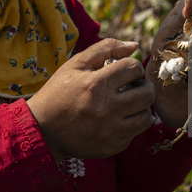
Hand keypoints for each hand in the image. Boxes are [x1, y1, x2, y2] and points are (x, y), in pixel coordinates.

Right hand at [27, 39, 154, 163]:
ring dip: (141, 107)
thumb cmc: (60, 92)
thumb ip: (106, 48)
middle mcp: (107, 109)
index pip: (134, 68)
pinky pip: (134, 133)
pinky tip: (116, 120)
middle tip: (133, 87)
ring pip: (146, 117)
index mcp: (96, 85)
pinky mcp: (112, 146)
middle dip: (143, 86)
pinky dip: (129, 125)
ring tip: (128, 104)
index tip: (125, 72)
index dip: (133, 67)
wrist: (43, 130)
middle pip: (148, 94)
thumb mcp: (76, 65)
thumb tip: (135, 45)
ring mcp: (111, 131)